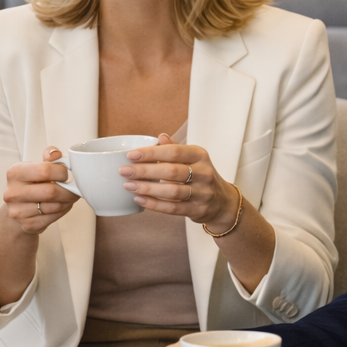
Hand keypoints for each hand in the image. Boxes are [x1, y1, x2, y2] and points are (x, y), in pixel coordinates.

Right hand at [1, 147, 80, 234]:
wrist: (17, 209)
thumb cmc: (30, 184)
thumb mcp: (36, 166)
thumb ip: (48, 156)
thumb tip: (55, 154)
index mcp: (15, 173)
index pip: (45, 170)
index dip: (61, 172)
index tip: (65, 174)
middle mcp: (13, 192)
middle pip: (51, 192)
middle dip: (68, 190)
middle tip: (74, 188)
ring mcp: (18, 211)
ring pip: (54, 206)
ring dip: (67, 201)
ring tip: (69, 197)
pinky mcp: (27, 225)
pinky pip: (53, 218)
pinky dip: (62, 211)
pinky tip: (61, 206)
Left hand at [120, 135, 237, 229]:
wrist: (222, 202)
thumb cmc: (201, 176)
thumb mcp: (193, 158)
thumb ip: (175, 149)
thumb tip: (160, 136)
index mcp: (200, 156)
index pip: (174, 152)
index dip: (151, 153)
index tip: (131, 155)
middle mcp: (204, 173)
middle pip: (171, 172)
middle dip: (145, 171)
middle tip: (124, 171)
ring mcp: (202, 193)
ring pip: (172, 191)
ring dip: (147, 188)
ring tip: (128, 185)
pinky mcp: (197, 210)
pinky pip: (173, 208)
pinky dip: (154, 204)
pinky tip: (139, 199)